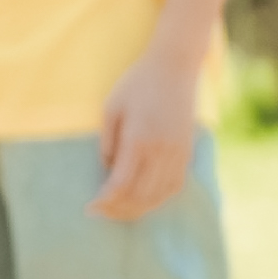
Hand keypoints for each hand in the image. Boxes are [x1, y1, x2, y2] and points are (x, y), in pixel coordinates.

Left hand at [91, 50, 202, 221]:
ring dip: (139, 208)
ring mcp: (178, 152)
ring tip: (120, 211)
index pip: (121, 184)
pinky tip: (145, 200)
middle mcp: (162, 150)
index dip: (104, 201)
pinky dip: (159, 198)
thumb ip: (107, 142)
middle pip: (140, 195)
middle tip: (100, 212)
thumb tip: (107, 170)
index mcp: (140, 139)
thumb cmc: (137, 83)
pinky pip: (175, 185)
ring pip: (160, 195)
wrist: (176, 66)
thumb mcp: (111, 107)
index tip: (90, 208)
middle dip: (118, 209)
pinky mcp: (187, 151)